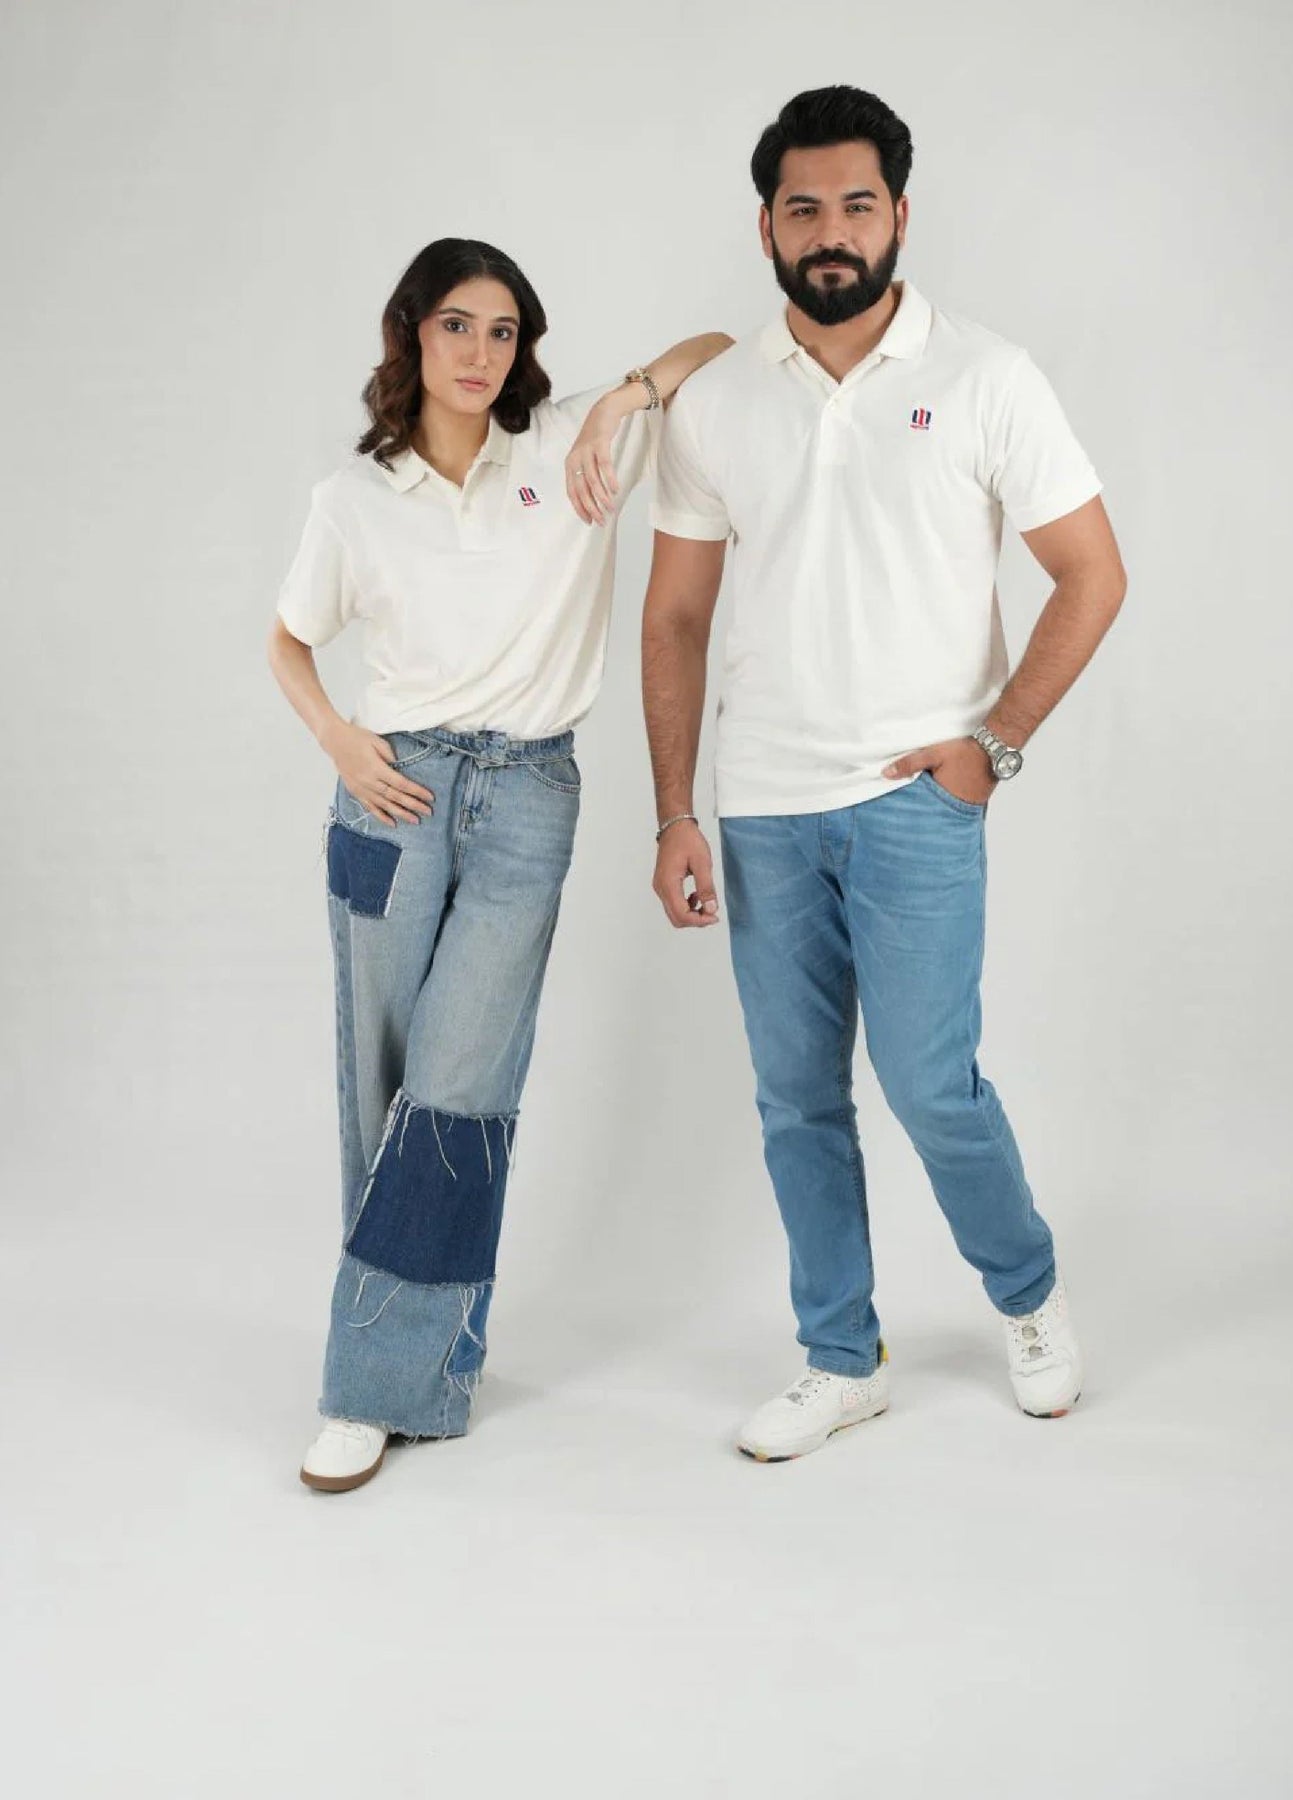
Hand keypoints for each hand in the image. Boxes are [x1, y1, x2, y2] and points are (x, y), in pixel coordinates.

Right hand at [321, 720, 434, 825]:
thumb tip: (401, 768)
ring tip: (415, 821)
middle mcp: (368, 781)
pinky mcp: (355, 791)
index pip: (401, 783)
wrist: (335, 741)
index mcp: (376, 768)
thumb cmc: (357, 737)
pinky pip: (370, 807)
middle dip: (413, 805)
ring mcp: (361, 788)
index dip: (416, 791)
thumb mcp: (377, 741)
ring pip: (384, 805)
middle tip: (428, 812)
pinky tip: (392, 823)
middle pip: (395, 796)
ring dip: (400, 814)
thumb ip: (390, 755)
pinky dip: (381, 816)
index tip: (430, 797)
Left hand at [564, 396, 624, 524]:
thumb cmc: (596, 439)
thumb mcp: (585, 457)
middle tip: (602, 520)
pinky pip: (604, 465)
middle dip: (591, 508)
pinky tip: (615, 490)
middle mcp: (575, 459)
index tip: (589, 522)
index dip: (580, 509)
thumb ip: (586, 476)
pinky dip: (610, 479)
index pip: (571, 492)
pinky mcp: (599, 444)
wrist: (603, 411)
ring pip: (593, 480)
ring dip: (602, 497)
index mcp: (570, 465)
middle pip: (581, 489)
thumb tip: (592, 500)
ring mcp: (586, 451)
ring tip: (611, 507)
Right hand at [652, 821, 720, 928]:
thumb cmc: (687, 840)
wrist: (675, 827)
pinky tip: (697, 896)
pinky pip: (673, 904)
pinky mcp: (663, 885)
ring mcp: (660, 887)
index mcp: (668, 884)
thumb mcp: (702, 863)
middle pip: (676, 918)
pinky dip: (686, 906)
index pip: (682, 914)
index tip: (715, 916)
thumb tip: (711, 909)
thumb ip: (706, 888)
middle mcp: (661, 888)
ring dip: (691, 914)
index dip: (699, 921)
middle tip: (712, 913)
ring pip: (674, 913)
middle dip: (696, 920)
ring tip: (706, 902)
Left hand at [882, 737, 994, 804]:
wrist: (997, 744)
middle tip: (909, 809)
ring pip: (948, 807)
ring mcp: (971, 804)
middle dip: (923, 808)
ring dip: (938, 803)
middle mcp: (958, 806)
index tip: (899, 810)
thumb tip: (885, 773)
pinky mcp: (979, 798)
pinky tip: (945, 792)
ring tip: (926, 800)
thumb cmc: (966, 749)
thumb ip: (910, 764)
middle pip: (935, 810)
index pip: (921, 809)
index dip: (910, 808)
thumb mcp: (933, 753)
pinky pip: (960, 802)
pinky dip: (951, 798)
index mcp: (944, 799)